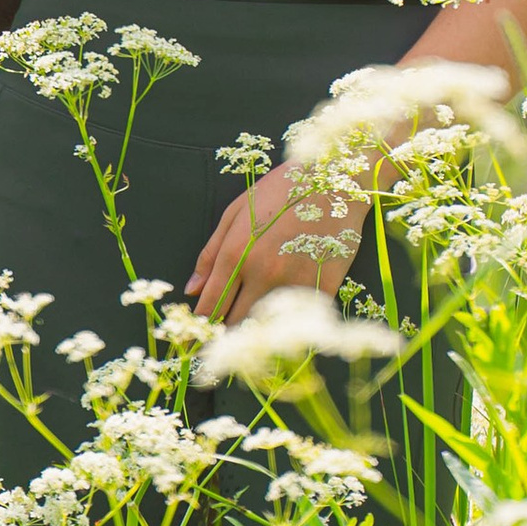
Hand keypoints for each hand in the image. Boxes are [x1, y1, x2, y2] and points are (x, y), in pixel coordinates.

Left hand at [188, 163, 368, 325]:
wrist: (334, 181)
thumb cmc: (281, 191)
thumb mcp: (236, 213)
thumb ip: (211, 254)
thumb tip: (192, 290)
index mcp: (237, 252)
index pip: (211, 304)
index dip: (203, 326)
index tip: (199, 340)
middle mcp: (263, 271)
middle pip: (235, 322)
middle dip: (226, 335)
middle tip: (221, 345)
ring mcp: (294, 282)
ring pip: (267, 327)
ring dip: (255, 335)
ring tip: (249, 340)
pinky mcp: (323, 288)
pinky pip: (300, 320)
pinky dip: (290, 326)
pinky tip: (285, 325)